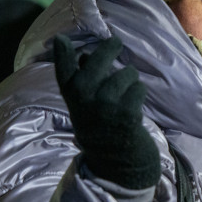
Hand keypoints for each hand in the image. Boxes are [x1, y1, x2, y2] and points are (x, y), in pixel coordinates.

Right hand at [54, 34, 159, 188]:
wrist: (118, 162)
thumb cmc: (103, 127)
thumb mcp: (86, 106)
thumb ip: (85, 81)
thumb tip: (85, 56)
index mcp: (72, 97)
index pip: (63, 70)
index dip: (62, 53)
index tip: (61, 38)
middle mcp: (84, 99)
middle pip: (97, 60)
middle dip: (110, 47)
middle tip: (116, 42)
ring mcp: (104, 106)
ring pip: (126, 73)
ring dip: (131, 80)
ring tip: (128, 94)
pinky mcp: (126, 113)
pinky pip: (139, 88)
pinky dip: (140, 93)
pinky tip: (135, 106)